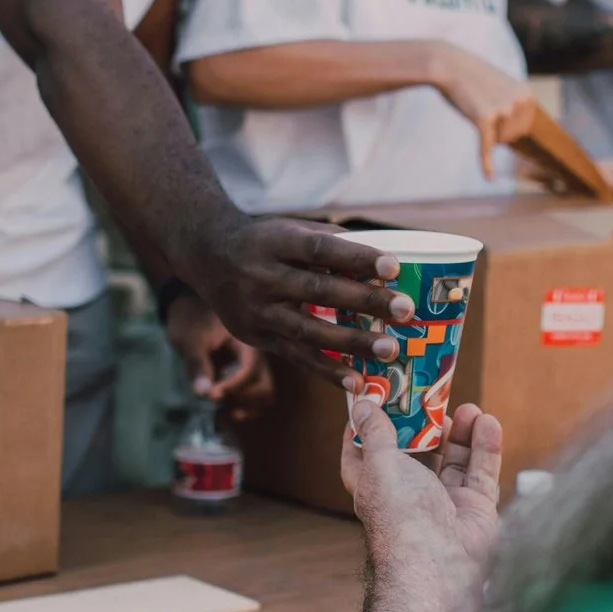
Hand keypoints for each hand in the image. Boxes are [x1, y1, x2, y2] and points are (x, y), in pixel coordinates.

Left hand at [164, 290, 273, 414]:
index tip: (211, 394)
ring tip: (221, 407)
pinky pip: (256, 399)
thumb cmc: (190, 320)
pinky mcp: (248, 378)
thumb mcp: (189, 340)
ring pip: (264, 396)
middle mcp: (256, 356)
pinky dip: (244, 410)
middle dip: (242, 398)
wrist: (189, 310)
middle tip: (214, 396)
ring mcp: (254, 368)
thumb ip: (197, 364)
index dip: (234, 386)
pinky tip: (223, 413)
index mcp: (246, 342)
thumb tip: (203, 393)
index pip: (251, 369)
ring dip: (245, 407)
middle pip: (265, 387)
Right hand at [191, 217, 415, 384]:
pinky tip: (355, 381)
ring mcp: (257, 310)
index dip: (357, 258)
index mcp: (275, 242)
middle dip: (365, 302)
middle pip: (319, 292)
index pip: (320, 250)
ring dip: (352, 343)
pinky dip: (327, 370)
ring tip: (390, 350)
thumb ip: (330, 245)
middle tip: (405, 310)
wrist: (207, 254)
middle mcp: (261, 276)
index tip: (393, 267)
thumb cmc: (264, 240)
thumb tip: (385, 263)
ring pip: (309, 331)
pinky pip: (296, 357)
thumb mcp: (289, 230)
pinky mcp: (256, 337)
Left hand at [340, 397, 504, 611]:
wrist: (439, 564)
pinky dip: (485, 447)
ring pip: (453, 459)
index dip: (366, 427)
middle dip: (427, 423)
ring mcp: (444, 502)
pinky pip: (481, 472)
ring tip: (468, 407)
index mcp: (376, 486)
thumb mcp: (379, 463)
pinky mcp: (474, 508)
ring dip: (461, 432)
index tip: (373, 398)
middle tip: (436, 393)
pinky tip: (487, 422)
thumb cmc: (399, 516)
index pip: (365, 454)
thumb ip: (376, 432)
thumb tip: (363, 404)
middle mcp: (409, 494)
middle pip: (417, 452)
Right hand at [430, 45, 536, 179]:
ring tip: (475, 107)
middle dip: (496, 129)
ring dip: (486, 131)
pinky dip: (487, 163)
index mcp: (526, 96)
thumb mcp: (503, 87)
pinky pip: (486, 147)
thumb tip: (520, 133)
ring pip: (499, 140)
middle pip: (512, 136)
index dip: (508, 126)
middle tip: (481, 106)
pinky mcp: (484, 119)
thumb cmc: (474, 79)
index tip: (495, 113)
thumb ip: (515, 107)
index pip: (524, 129)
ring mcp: (502, 111)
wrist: (450, 66)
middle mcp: (518, 103)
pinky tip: (489, 177)